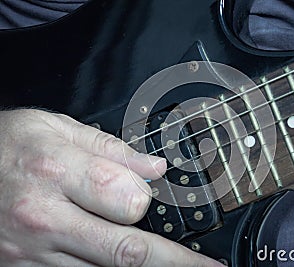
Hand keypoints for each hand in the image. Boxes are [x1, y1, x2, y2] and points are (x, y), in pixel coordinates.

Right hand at [0, 109, 223, 266]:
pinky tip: (121, 263)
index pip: (125, 199)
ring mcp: (32, 251)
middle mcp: (43, 217)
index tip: (151, 196)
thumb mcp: (56, 128)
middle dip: (174, 261)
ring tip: (173, 266)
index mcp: (56, 172)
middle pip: (125, 249)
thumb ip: (111, 149)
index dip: (147, 199)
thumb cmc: (7, 145)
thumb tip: (155, 168)